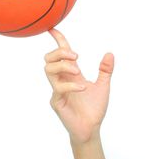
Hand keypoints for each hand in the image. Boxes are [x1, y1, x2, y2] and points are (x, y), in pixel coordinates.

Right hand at [44, 28, 113, 143]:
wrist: (92, 129)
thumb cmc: (94, 109)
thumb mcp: (103, 86)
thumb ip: (105, 70)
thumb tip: (110, 53)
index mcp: (71, 74)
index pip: (61, 54)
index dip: (57, 41)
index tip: (53, 29)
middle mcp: (62, 80)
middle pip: (49, 58)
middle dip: (60, 52)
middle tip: (76, 57)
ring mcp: (57, 91)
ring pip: (49, 70)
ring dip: (63, 66)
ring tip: (78, 71)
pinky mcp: (57, 102)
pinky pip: (58, 88)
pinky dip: (71, 85)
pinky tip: (82, 88)